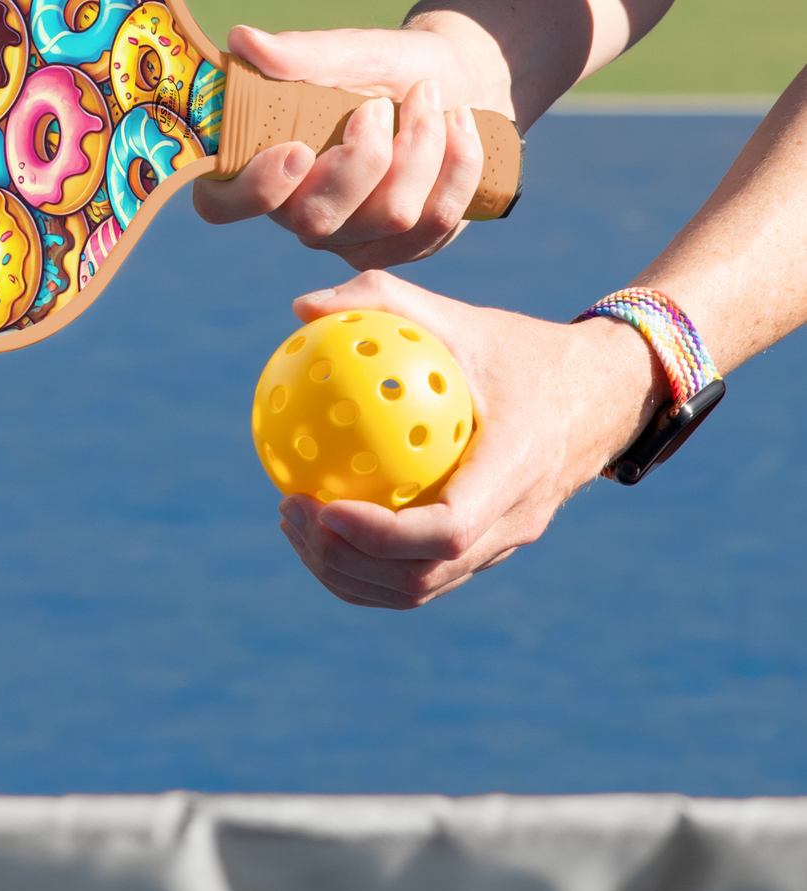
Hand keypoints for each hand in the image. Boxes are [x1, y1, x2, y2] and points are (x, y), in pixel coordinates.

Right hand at [192, 20, 507, 269]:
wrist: (459, 82)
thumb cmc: (388, 67)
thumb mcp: (353, 52)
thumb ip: (301, 54)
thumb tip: (242, 40)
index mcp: (263, 166)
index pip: (222, 205)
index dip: (253, 191)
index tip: (297, 148)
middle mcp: (299, 213)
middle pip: (316, 220)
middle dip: (364, 159)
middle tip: (380, 105)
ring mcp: (353, 239)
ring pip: (389, 218)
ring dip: (421, 147)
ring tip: (429, 99)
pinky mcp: (405, 248)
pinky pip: (435, 222)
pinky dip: (456, 163)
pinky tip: (459, 125)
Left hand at [275, 270, 667, 608]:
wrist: (601, 395)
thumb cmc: (521, 351)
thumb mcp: (460, 317)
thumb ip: (383, 301)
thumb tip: (301, 308)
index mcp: (516, 469)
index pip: (448, 530)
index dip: (380, 534)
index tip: (323, 505)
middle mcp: (514, 521)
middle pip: (422, 576)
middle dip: (344, 558)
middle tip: (290, 509)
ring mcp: (504, 546)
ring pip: (417, 589)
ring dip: (347, 572)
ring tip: (294, 522)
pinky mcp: (488, 551)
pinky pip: (422, 576)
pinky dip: (367, 566)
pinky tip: (323, 521)